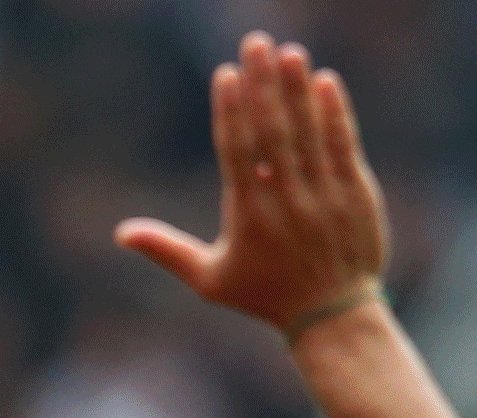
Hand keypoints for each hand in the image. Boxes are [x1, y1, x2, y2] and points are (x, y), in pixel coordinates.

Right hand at [116, 32, 387, 336]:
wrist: (330, 314)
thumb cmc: (263, 295)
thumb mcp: (208, 279)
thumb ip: (166, 250)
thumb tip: (121, 233)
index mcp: (247, 217)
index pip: (237, 153)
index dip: (231, 111)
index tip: (226, 74)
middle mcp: (285, 202)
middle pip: (271, 133)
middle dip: (263, 85)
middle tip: (256, 44)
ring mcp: (323, 195)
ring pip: (307, 133)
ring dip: (297, 90)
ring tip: (289, 52)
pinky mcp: (356, 193)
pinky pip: (341, 145)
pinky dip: (334, 113)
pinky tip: (324, 82)